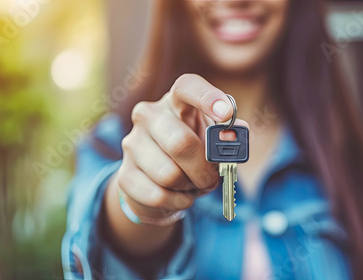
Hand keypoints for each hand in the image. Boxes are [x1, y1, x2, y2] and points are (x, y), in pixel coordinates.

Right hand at [116, 74, 248, 219]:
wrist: (159, 184)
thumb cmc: (194, 155)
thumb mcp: (213, 142)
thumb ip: (228, 138)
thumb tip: (237, 134)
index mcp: (176, 101)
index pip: (187, 87)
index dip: (207, 98)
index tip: (226, 113)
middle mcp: (149, 116)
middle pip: (180, 143)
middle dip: (203, 169)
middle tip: (210, 178)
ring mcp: (132, 143)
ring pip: (169, 174)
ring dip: (190, 186)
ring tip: (191, 183)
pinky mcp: (125, 174)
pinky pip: (158, 195)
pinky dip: (177, 202)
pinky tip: (178, 195)